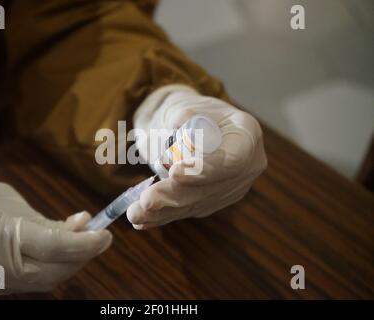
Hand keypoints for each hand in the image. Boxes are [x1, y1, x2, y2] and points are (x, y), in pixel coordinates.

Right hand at [0, 169, 111, 293]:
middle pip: (48, 273)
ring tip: (83, 244)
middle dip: (81, 258)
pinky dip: (49, 269)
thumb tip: (84, 227)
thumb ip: (46, 220)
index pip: (50, 246)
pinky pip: (27, 283)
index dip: (84, 243)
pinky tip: (59, 253)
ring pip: (40, 282)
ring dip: (68, 265)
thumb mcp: (9, 200)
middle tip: (99, 240)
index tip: (106, 235)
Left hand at [129, 86, 266, 228]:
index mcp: (246, 136)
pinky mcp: (210, 202)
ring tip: (135, 213)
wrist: (192, 126)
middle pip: (209, 189)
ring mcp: (228, 189)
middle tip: (147, 199)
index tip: (175, 172)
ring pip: (194, 204)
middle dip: (175, 195)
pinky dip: (161, 215)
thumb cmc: (191, 112)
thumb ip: (183, 114)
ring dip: (162, 211)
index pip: (232, 160)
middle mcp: (244, 169)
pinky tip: (141, 220)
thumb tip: (176, 125)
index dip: (205, 170)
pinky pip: (185, 210)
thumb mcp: (189, 103)